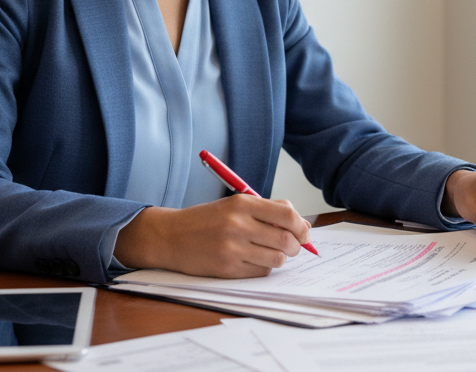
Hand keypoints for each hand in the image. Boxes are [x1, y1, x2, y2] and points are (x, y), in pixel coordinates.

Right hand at [113, 195, 311, 277]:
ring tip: (272, 252)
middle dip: (296, 245)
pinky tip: (254, 260)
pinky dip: (264, 267)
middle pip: (286, 240)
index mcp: (242, 204)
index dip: (301, 226)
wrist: (171, 236)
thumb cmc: (206, 220)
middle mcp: (238, 225)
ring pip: (277, 259)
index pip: (287, 215)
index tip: (304, 232)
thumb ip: (268, 209)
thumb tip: (301, 223)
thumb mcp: (234, 205)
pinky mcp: (227, 269)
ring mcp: (232, 249)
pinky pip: (261, 272)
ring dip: (280, 258)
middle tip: (293, 246)